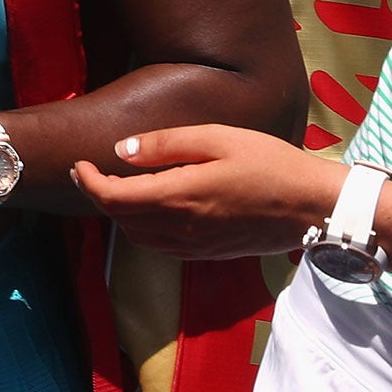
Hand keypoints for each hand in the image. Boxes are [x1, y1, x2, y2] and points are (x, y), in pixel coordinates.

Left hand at [73, 125, 345, 259]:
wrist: (310, 206)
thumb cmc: (269, 162)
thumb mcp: (219, 137)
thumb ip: (167, 144)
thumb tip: (122, 150)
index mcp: (178, 196)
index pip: (113, 198)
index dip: (89, 183)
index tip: (81, 164)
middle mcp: (180, 228)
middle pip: (121, 220)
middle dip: (101, 196)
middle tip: (95, 171)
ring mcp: (193, 246)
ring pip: (138, 237)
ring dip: (122, 214)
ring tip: (121, 187)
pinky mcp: (207, 254)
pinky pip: (160, 246)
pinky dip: (144, 228)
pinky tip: (154, 208)